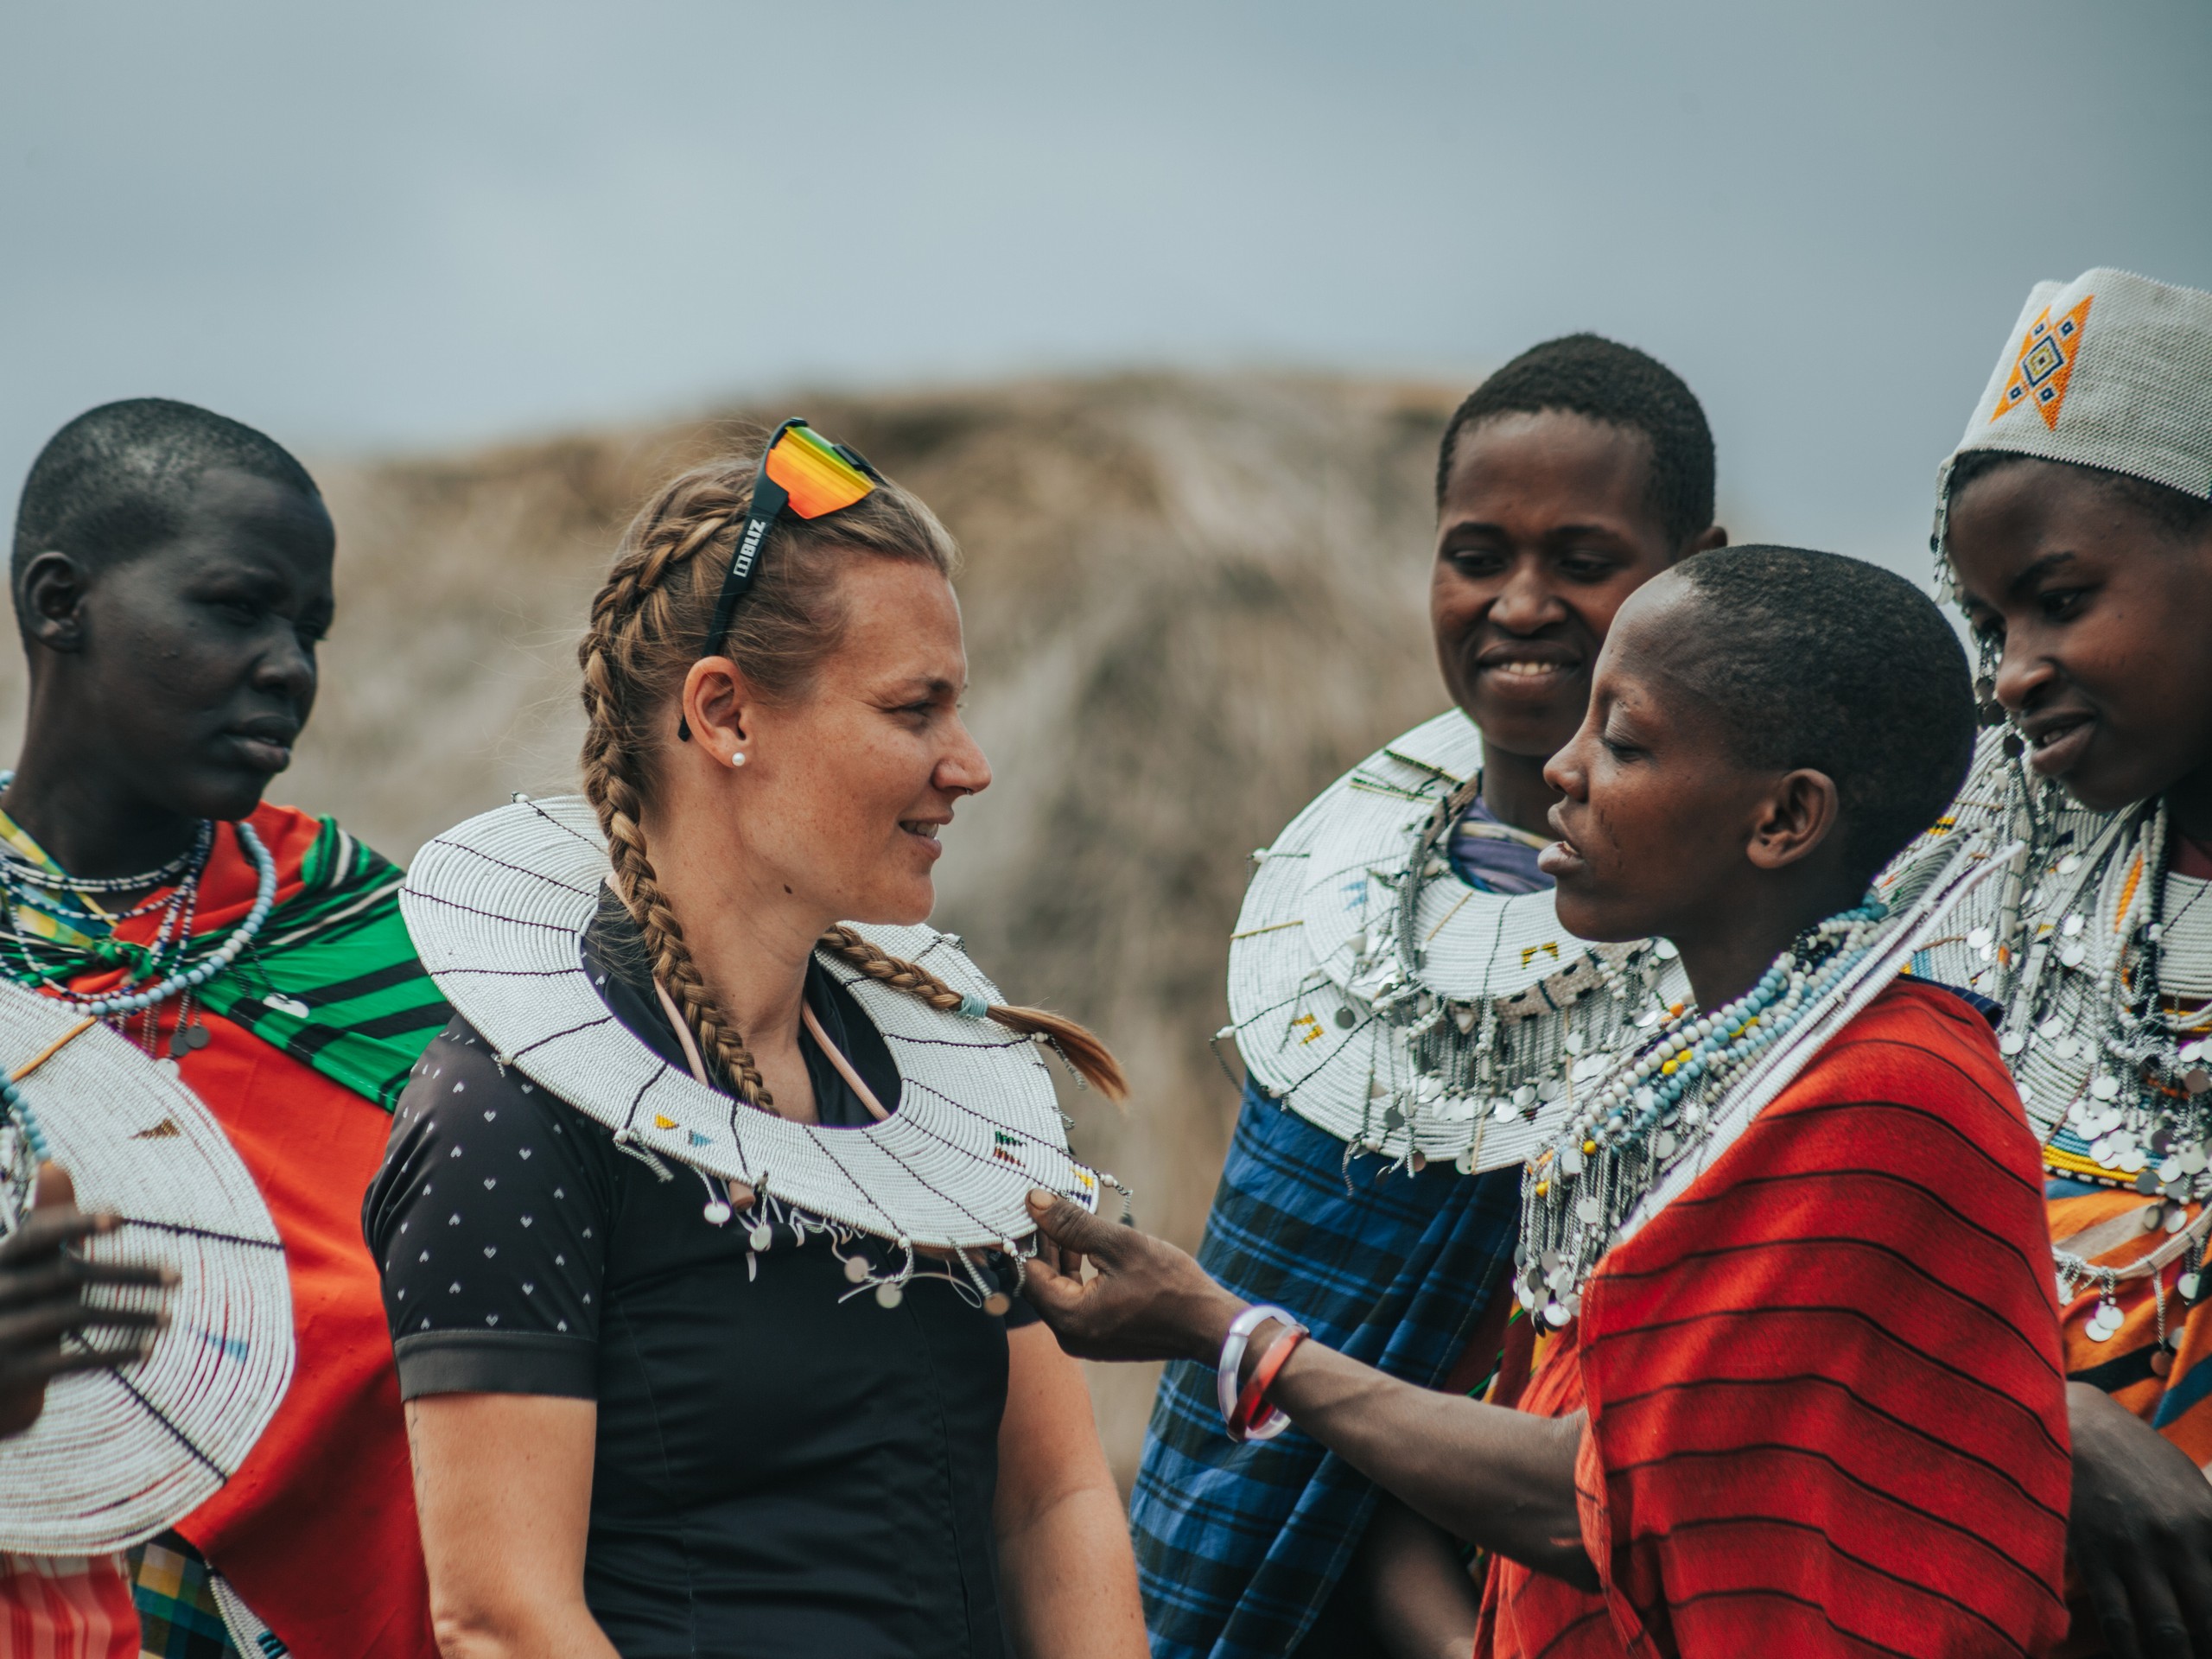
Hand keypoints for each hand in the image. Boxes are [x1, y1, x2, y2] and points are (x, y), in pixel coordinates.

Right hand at [0, 1164, 173, 1438]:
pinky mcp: (12, 1373)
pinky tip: (148, 1350)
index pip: (34, 1236)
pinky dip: (112, 1353)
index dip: (75, 1223)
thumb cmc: (11, 1305)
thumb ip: (45, 1222)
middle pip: (69, 1275)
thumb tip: (54, 1165)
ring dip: (129, 1314)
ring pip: (74, 1315)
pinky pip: (70, 1361)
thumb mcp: (20, 1265)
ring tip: (170, 1316)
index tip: (121, 1218)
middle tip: (177, 1275)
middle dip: (127, 1273)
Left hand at [1022, 1190, 1246, 1366]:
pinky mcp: (1101, 1338)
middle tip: (1047, 1208)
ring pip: (1060, 1292)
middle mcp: (1071, 1337)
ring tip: (1068, 1221)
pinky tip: (1087, 1248)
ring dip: (1062, 1258)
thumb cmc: (1170, 1285)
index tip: (1030, 1207)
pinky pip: (1077, 1302)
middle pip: (1043, 1284)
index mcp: (1070, 1318)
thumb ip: (1072, 1224)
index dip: (1028, 1238)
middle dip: (1045, 1245)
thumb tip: (1034, 1200)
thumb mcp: (1119, 1244)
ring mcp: (1086, 1341)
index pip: (1030, 1273)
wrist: (1209, 1324)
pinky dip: (1078, 1275)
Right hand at [2066, 1379, 2211, 1657]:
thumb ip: (2211, 1526)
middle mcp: (2177, 1541)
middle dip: (2206, 1649)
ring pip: (2166, 1631)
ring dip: (2175, 1656)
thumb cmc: (2134, 1454)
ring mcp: (2133, 1551)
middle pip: (2207, 1621)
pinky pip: (2118, 1620)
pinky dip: (2130, 1651)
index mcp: (2208, 1520)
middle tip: (2202, 1656)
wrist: (2070, 1423)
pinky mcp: (2093, 1557)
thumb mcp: (2190, 1483)